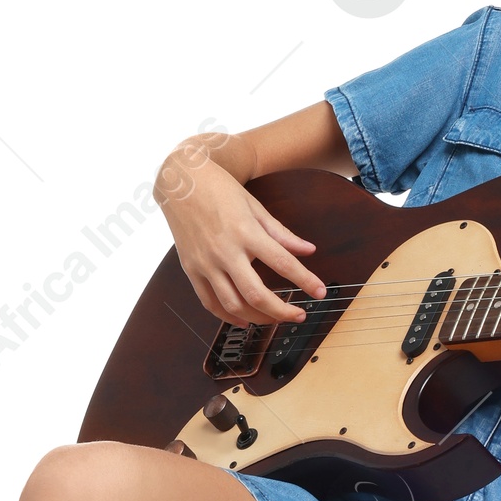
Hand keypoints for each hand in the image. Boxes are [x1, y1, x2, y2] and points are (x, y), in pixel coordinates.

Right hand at [157, 144, 324, 325]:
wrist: (180, 180)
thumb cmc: (219, 189)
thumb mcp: (255, 206)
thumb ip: (282, 233)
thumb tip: (309, 251)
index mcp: (245, 231)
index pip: (282, 263)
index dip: (305, 281)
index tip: (320, 291)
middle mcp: (224, 251)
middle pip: (256, 295)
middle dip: (282, 311)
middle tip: (299, 315)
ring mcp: (205, 263)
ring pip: (233, 306)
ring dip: (258, 319)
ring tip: (275, 319)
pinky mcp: (190, 269)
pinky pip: (210, 303)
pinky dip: (228, 318)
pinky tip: (245, 320)